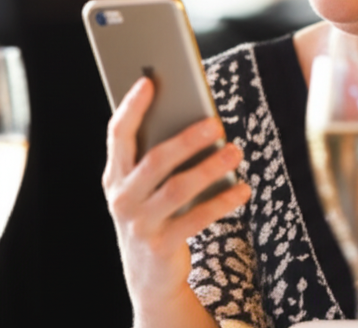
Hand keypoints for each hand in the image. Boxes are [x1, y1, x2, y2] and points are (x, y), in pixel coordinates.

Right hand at [103, 77, 250, 327]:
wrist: (148, 276)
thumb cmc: (153, 215)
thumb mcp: (145, 187)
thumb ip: (157, 156)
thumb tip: (195, 116)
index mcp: (114, 176)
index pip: (118, 135)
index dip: (132, 107)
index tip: (149, 81)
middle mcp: (121, 198)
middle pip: (154, 161)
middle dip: (187, 139)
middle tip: (217, 123)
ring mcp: (138, 224)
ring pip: (177, 188)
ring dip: (210, 168)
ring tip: (236, 152)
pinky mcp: (160, 245)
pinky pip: (196, 218)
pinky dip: (222, 201)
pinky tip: (242, 189)